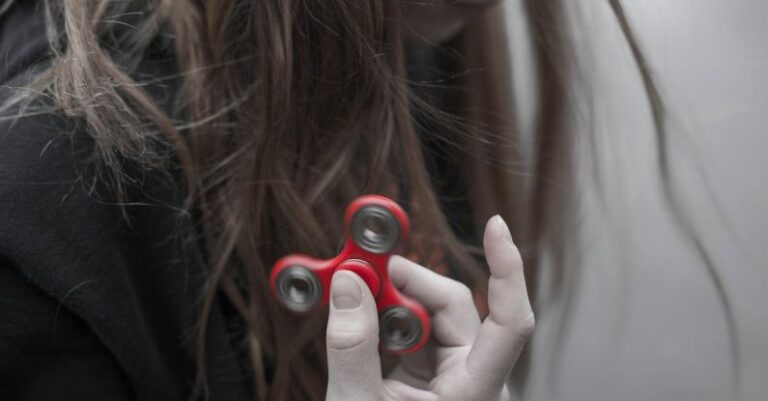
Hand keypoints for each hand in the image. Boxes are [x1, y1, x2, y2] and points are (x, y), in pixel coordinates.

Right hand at [325, 215, 533, 400]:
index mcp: (474, 394)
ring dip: (392, 300)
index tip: (494, 225)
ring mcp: (455, 378)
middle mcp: (474, 380)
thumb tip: (347, 284)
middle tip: (360, 268)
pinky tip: (363, 320)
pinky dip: (388, 319)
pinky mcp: (434, 377)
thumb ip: (351, 347)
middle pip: (455, 306)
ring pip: (434, 316)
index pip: (510, 321)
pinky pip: (417, 332)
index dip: (508, 269)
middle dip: (408, 281)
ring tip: (353, 297)